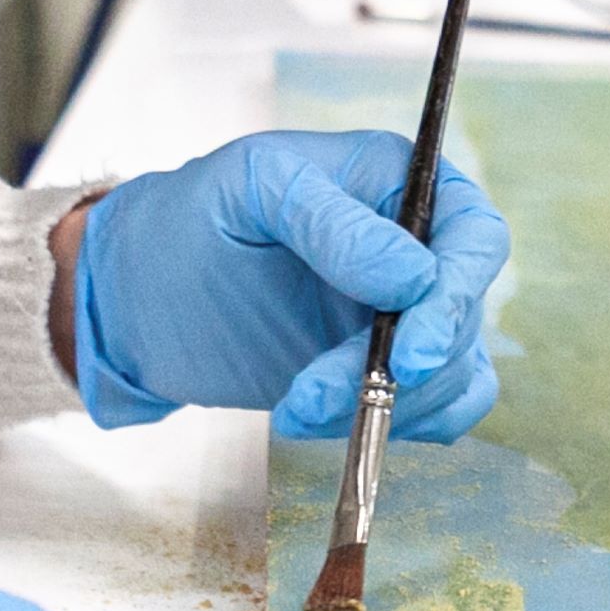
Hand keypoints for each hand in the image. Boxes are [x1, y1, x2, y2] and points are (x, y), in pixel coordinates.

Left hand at [73, 130, 510, 442]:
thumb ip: (329, 222)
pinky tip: (321, 419)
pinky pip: (435, 410)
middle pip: (465, 314)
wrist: (136, 299)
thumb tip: (415, 276)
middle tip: (338, 395)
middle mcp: (416, 247)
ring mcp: (402, 314)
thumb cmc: (187, 221)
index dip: (456, 295)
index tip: (408, 351)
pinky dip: (397, 428)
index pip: (472, 234)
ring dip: (388, 405)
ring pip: (454, 372)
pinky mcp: (381, 372)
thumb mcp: (247, 192)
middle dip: (410, 367)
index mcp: (395, 182)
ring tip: (298, 407)